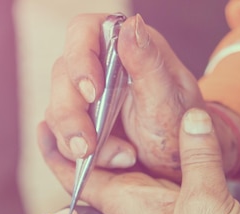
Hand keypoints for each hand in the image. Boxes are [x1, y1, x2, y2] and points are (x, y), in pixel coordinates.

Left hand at [40, 108, 239, 213]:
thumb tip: (192, 116)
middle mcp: (134, 208)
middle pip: (104, 165)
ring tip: (127, 104)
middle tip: (95, 94)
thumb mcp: (206, 201)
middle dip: (96, 133)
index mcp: (126, 204)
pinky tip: (175, 139)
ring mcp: (157, 213)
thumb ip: (198, 157)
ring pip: (134, 170)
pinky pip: (163, 179)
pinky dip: (162, 156)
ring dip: (128, 142)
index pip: (78, 174)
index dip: (58, 150)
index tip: (45, 122)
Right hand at [46, 13, 205, 180]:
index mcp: (124, 47)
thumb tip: (131, 25)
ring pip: (56, 109)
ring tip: (119, 157)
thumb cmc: (182, 125)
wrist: (181, 163)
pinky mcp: (79, 123)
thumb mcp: (169, 99)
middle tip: (87, 145)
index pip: (84, 32)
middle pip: (62, 76)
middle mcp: (99, 67)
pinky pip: (61, 135)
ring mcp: (85, 96)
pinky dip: (78, 152)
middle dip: (71, 114)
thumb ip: (149, 64)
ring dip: (75, 139)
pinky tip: (107, 160)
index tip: (92, 91)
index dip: (80, 58)